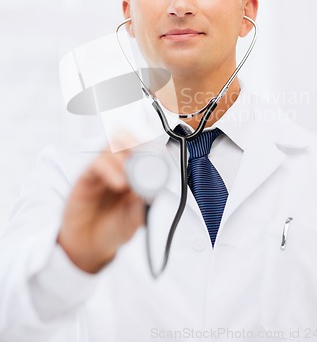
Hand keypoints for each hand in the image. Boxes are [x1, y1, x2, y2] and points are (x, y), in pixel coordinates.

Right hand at [57, 144, 144, 273]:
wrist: (88, 245)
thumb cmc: (113, 228)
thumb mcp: (135, 219)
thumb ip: (143, 206)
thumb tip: (154, 191)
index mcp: (134, 172)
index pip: (143, 148)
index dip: (153, 149)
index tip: (163, 156)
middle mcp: (117, 167)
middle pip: (125, 138)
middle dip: (137, 143)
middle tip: (145, 158)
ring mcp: (102, 170)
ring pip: (111, 145)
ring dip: (125, 156)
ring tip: (131, 179)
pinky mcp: (86, 178)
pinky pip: (97, 164)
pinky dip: (110, 169)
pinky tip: (119, 184)